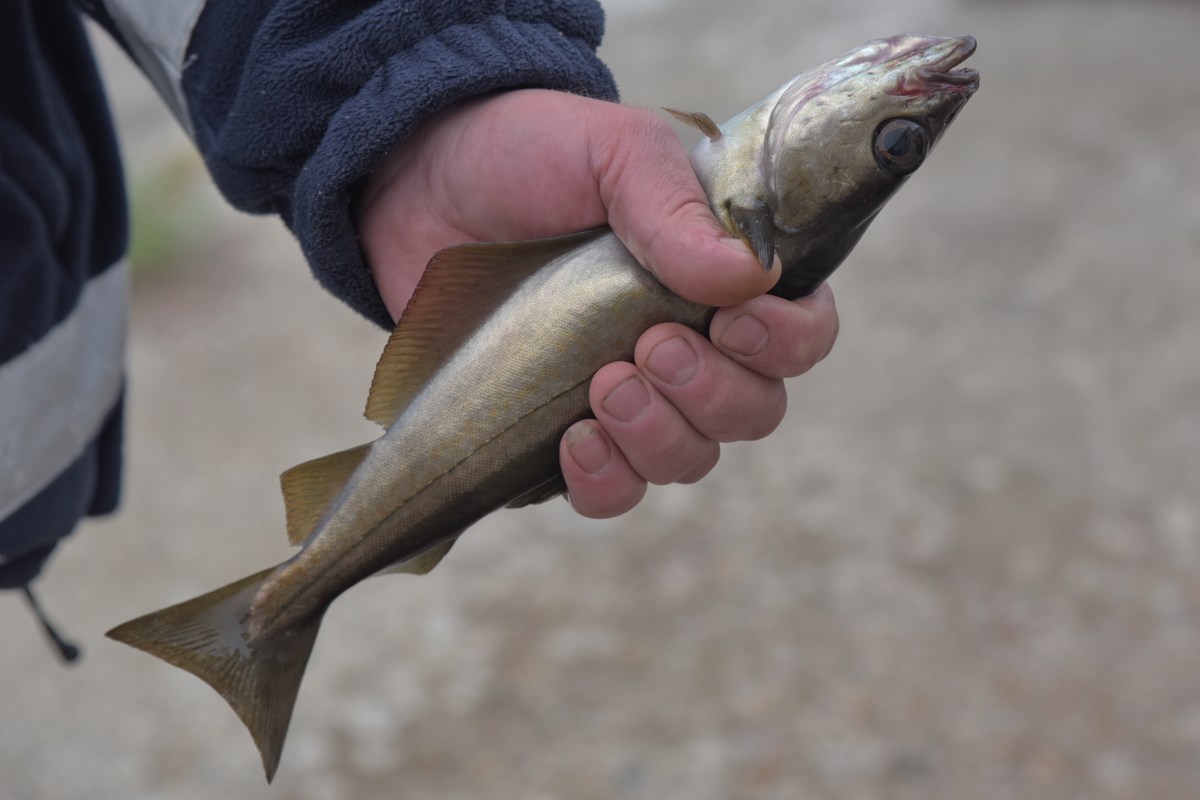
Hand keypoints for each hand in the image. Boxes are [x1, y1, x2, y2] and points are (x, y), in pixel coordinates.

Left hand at [356, 89, 838, 516]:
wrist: (424, 186)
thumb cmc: (530, 156)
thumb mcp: (609, 151)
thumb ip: (673, 206)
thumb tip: (745, 278)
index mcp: (722, 274)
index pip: (801, 334)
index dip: (785, 345)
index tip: (729, 321)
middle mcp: (692, 345)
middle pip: (753, 411)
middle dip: (711, 393)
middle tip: (648, 348)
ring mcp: (631, 396)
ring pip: (690, 459)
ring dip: (659, 438)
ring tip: (603, 388)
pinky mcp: (564, 432)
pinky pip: (613, 492)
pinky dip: (606, 482)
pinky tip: (576, 443)